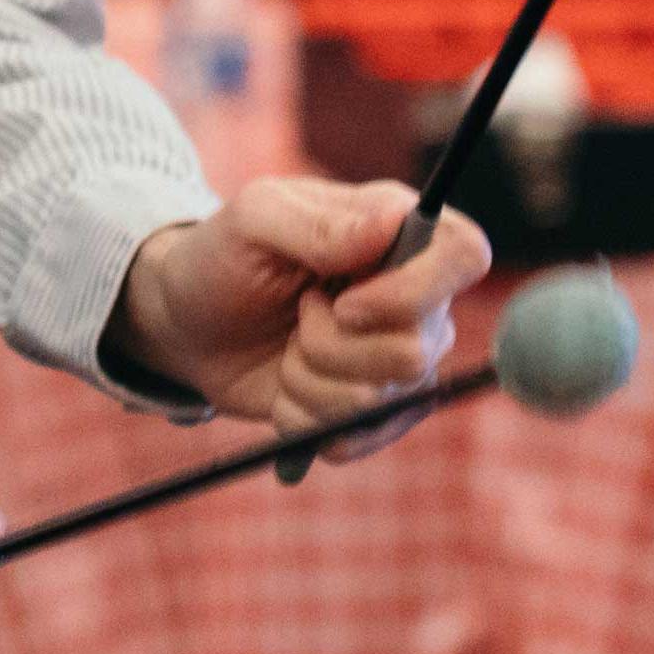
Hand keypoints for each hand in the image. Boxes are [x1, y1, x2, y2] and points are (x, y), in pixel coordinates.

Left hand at [111, 176, 492, 436]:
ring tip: (288, 345)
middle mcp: (415, 298)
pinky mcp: (372, 412)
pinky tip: (287, 384)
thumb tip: (394, 221)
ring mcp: (397, 360)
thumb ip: (321, 223)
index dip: (416, 291)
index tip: (348, 305)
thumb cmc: (224, 254)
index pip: (466, 256)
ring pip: (377, 398)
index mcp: (400, 232)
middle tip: (299, 312)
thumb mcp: (254, 218)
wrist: (188, 323)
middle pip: (417, 349)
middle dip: (331, 344)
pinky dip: (301, 416)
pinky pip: (354, 435)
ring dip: (308, 378)